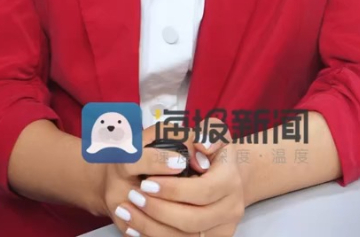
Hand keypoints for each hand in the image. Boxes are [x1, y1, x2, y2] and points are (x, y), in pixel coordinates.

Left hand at [108, 119, 245, 236]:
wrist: (226, 178)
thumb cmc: (213, 152)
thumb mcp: (214, 133)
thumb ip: (208, 132)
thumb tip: (201, 145)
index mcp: (231, 181)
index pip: (202, 191)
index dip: (173, 190)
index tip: (147, 183)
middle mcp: (231, 210)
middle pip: (193, 220)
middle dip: (159, 210)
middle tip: (134, 197)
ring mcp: (221, 230)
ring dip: (152, 228)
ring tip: (128, 212)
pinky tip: (135, 228)